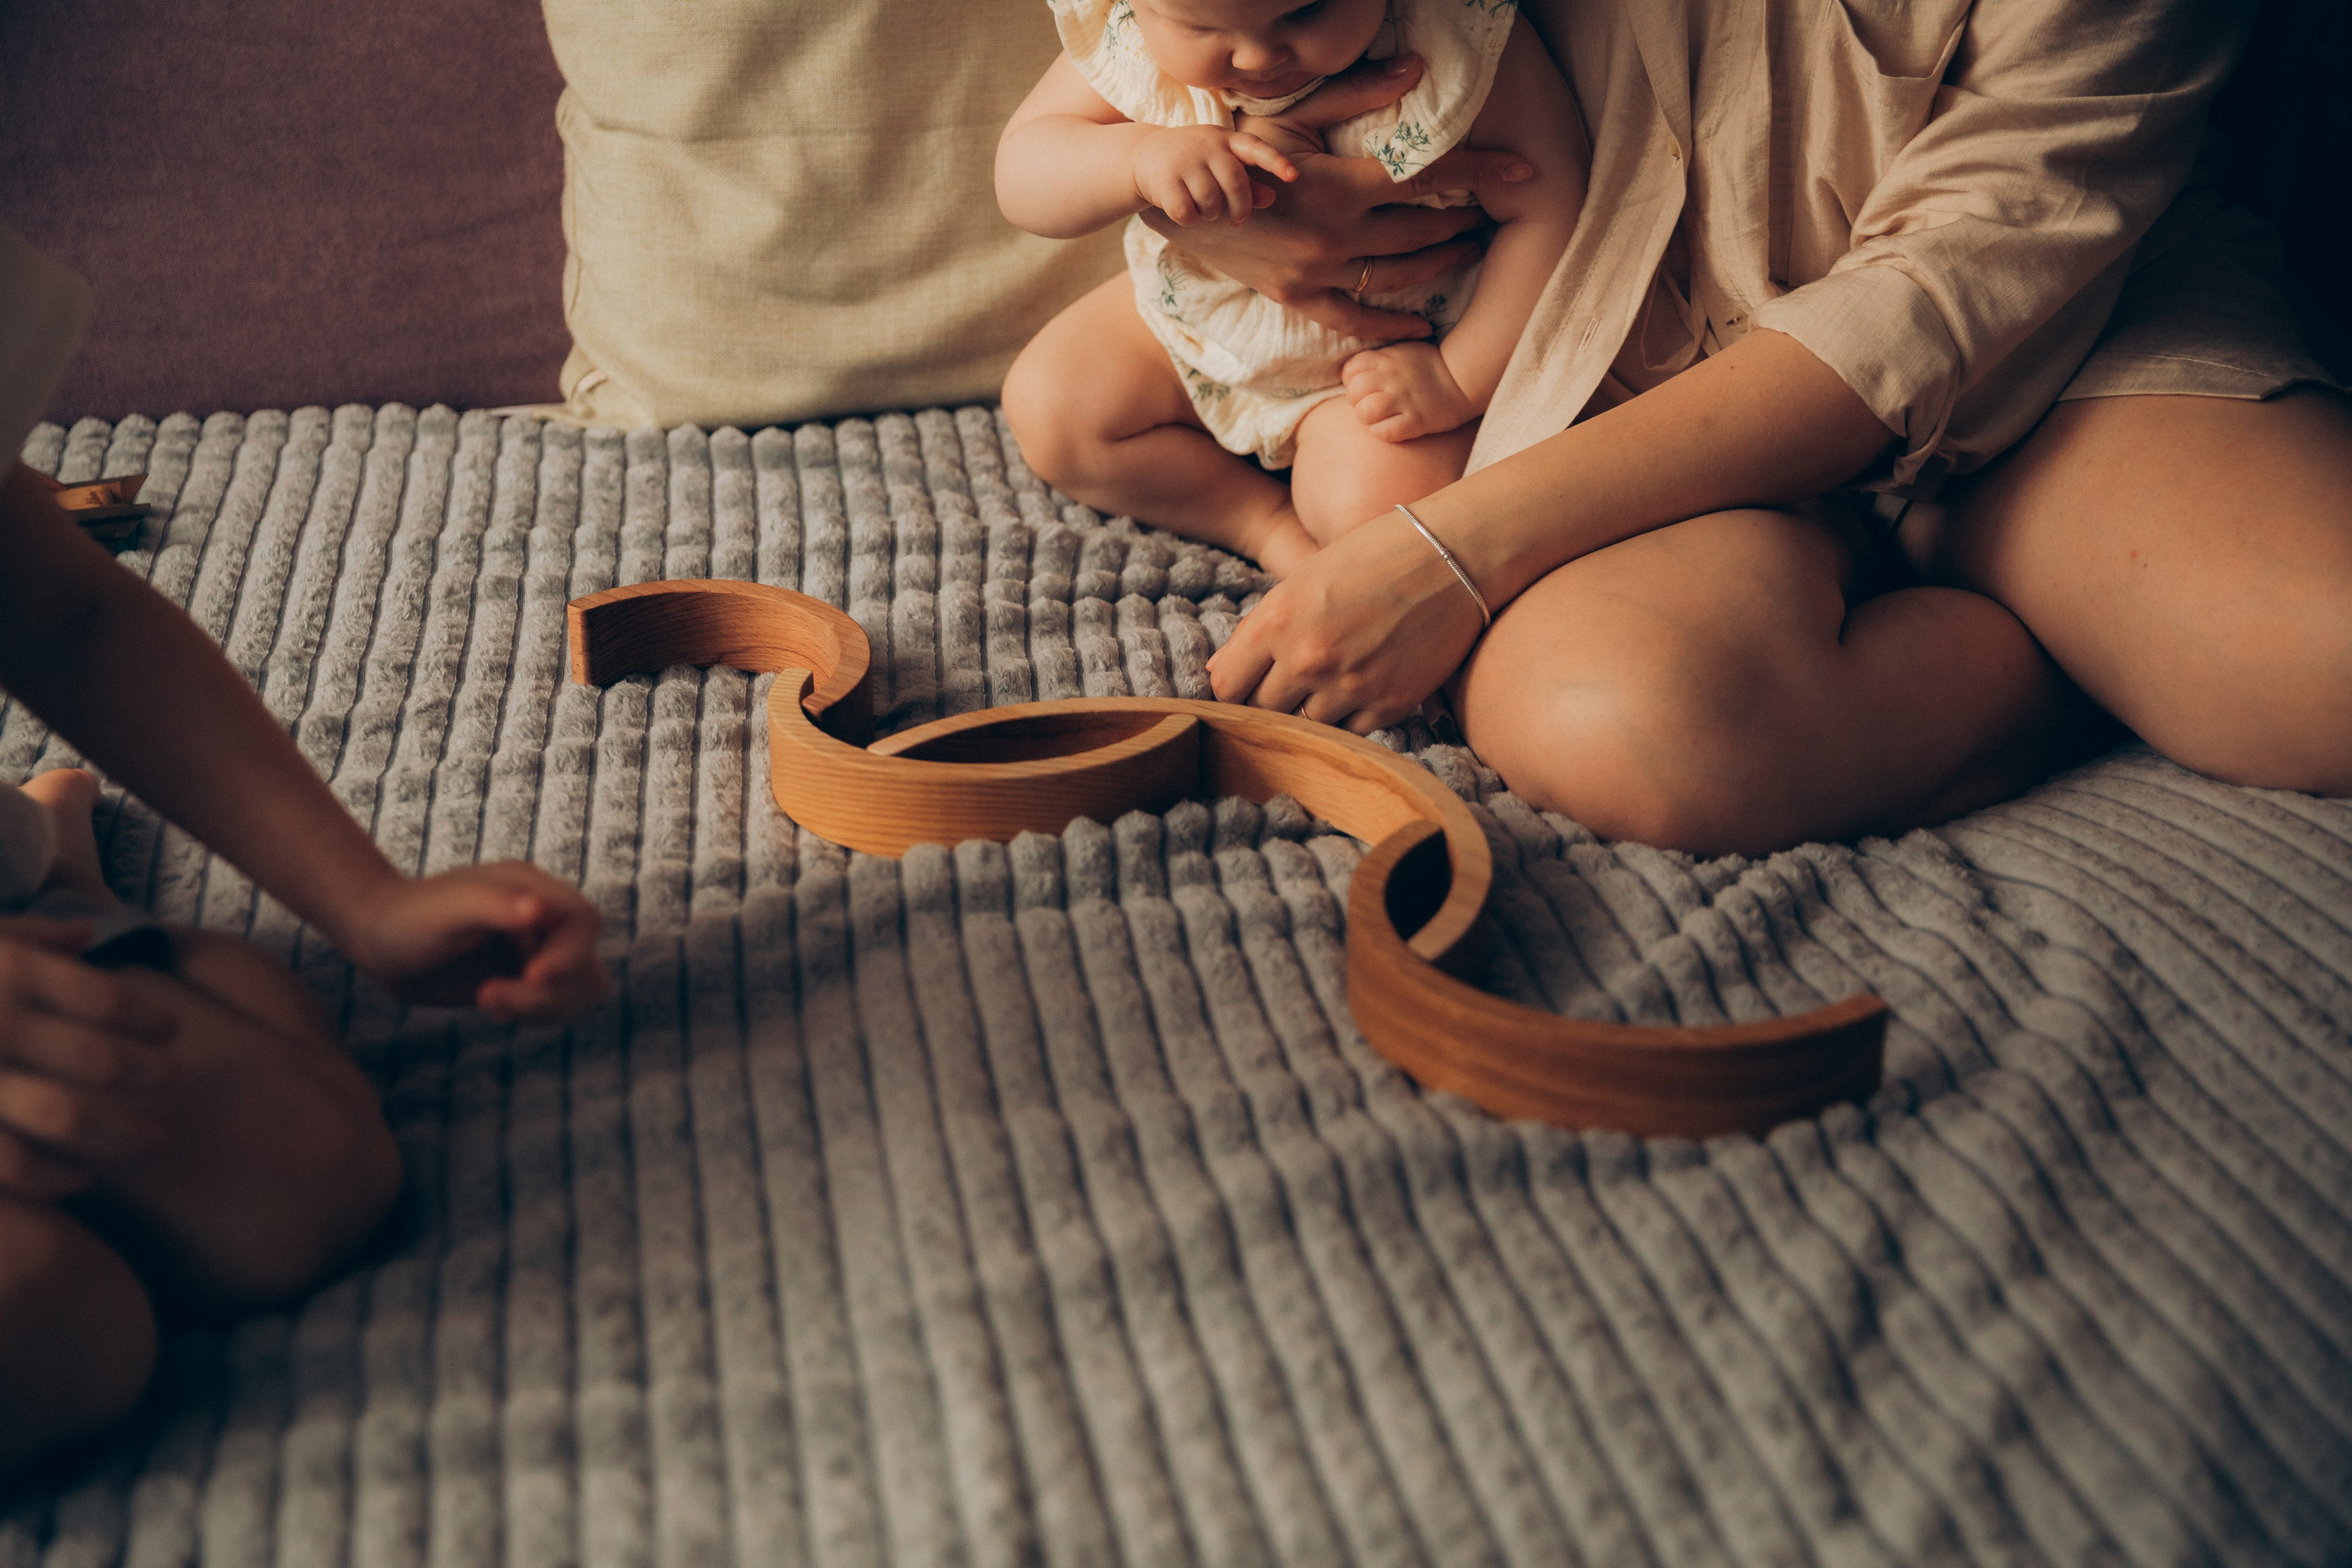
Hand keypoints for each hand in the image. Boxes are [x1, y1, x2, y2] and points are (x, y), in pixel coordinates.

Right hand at [0, 919, 176, 1198]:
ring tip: (151, 1137)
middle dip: (151, 1075)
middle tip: (175, 1082)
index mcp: (1, 972)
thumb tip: (86, 935)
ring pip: (69, 1118)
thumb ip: (24, 937)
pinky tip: (84, 1176)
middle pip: (102, 1060)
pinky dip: (61, 1175)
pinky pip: (18, 1166)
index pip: (105, 999)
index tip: (170, 1029)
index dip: (148, 1017)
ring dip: (121, 1133)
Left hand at [343, 864, 607, 1024]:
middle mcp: (545, 919)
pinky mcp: (528, 977)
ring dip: (543, 1007)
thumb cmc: (407, 917)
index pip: (583, 921)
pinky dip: (534, 1014)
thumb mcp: (447, 910)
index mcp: (532, 890)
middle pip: (586, 962)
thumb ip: (496, 906)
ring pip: (581, 989)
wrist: (380, 940)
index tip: (533, 977)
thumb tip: (539, 910)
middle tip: (487, 996)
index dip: (571, 954)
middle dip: (548, 992)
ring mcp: (539, 949)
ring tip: (488, 1001)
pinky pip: (558, 1005)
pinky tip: (492, 1005)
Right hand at [1133, 125, 1297, 225]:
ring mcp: (1183, 161)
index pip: (1255, 147)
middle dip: (1240, 208)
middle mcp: (1206, 146)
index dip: (1275, 161)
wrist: (1143, 155)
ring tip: (1202, 206)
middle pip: (1236, 184)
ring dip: (1210, 214)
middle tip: (1237, 220)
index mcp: (1225, 139)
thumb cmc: (1194, 163)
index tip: (1292, 176)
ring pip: (1212, 203)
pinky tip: (1183, 209)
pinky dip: (1189, 219)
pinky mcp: (1163, 180)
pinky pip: (1188, 213)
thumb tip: (1272, 197)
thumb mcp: (1220, 164)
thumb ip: (1247, 182)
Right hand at [1141, 54, 1533, 338]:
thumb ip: (1358, 94)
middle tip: (1492, 211)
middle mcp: (1334, 235)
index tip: (1525, 171)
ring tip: (1469, 247)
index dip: (1481, 170)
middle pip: (1422, 230)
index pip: (1428, 175)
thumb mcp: (1294, 117)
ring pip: (1399, 275)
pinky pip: (1356, 321)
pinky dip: (1391, 325)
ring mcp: (1318, 273)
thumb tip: (1416, 67)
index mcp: (1339, 186)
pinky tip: (1421, 323)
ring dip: (1442, 263)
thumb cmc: (1238, 149)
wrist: (1182, 202)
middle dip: (1465, 219)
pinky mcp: (1299, 298)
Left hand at [1207, 505, 1486, 732]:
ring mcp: (1350, 686)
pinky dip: (1351, 717)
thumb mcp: (1302, 579)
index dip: (1235, 687)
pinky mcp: (1389, 704)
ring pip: (1306, 727)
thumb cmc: (1373, 555)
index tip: (1248, 683)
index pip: (1226, 686)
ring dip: (1313, 710)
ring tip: (1335, 677)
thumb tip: (1221, 674)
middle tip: (1295, 680)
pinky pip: (1350, 733)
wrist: (1453, 555)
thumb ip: (1261, 629)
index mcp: (1277, 620)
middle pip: (1263, 712)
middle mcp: (1308, 658)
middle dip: (1272, 700)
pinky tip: (1364, 684)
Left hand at [1343, 342, 1478, 440]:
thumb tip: (1355, 372)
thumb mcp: (1403, 350)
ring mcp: (1404, 399)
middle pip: (1354, 392)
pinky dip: (1383, 433)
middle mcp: (1392, 377)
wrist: (1464, 379)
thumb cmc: (1430, 366)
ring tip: (1381, 417)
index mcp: (1387, 359)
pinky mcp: (1415, 421)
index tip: (1364, 388)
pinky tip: (1392, 428)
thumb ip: (1379, 358)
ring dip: (1369, 419)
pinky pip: (1384, 432)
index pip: (1350, 370)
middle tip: (1372, 405)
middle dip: (1357, 401)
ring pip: (1365, 412)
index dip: (1352, 381)